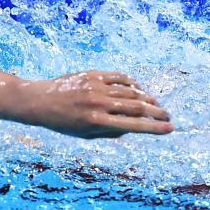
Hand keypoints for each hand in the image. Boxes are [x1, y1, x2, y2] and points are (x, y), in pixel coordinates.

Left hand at [20, 70, 173, 137]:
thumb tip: (133, 128)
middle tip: (168, 117)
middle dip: (157, 112)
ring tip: (156, 105)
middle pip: (137, 106)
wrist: (40, 101)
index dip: (154, 128)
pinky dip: (132, 83)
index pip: (134, 125)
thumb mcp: (85, 135)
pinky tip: (139, 90)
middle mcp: (99, 103)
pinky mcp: (93, 74)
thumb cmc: (62, 123)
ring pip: (131, 91)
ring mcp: (96, 86)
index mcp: (97, 122)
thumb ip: (110, 132)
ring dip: (147, 98)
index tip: (170, 128)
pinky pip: (119, 77)